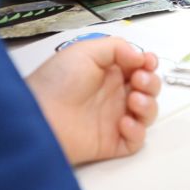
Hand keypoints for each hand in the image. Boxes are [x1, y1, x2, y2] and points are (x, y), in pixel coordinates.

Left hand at [27, 37, 160, 165]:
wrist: (38, 116)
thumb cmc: (57, 81)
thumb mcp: (84, 51)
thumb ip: (117, 47)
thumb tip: (140, 56)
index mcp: (109, 73)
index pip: (140, 68)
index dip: (149, 64)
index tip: (147, 62)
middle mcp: (114, 95)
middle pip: (149, 89)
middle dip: (151, 82)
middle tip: (138, 80)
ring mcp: (114, 119)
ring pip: (147, 113)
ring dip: (149, 104)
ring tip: (133, 100)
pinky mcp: (112, 142)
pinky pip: (136, 140)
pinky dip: (137, 131)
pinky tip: (124, 122)